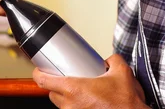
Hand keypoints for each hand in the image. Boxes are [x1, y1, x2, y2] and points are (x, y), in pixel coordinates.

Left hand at [32, 54, 147, 108]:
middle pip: (51, 93)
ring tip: (79, 93)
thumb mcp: (122, 72)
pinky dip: (75, 107)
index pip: (44, 81)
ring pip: (61, 105)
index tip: (39, 70)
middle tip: (65, 79)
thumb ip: (113, 60)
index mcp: (75, 90)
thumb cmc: (125, 103)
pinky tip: (85, 103)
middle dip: (56, 85)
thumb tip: (109, 60)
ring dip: (66, 98)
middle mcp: (71, 105)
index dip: (39, 73)